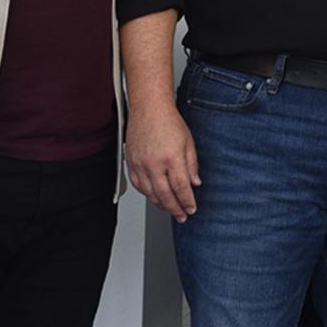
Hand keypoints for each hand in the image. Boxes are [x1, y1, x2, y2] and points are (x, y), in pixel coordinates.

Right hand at [125, 102, 200, 220]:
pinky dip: (147, 194)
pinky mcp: (131, 163)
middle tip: (182, 216)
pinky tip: (155, 198)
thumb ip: (192, 165)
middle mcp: (154, 164)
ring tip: (170, 210)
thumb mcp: (189, 142)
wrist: (149, 110)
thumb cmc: (169, 122)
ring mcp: (140, 165)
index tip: (191, 209)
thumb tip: (195, 183)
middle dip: (175, 209)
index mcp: (172, 158)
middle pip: (165, 195)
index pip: (181, 187)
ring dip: (161, 204)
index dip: (187, 201)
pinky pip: (139, 185)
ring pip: (150, 193)